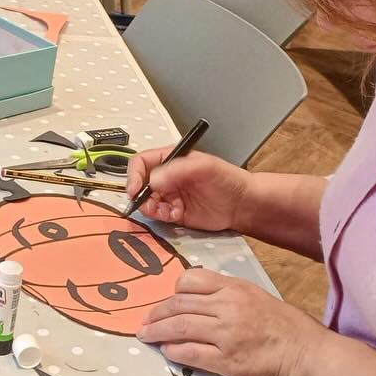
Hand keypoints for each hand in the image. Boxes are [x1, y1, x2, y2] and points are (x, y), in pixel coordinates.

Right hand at [124, 149, 250, 231]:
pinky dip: (161, 217)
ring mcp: (170, 195)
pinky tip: (174, 215)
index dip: (134, 175)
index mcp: (170, 159)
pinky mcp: (174, 212)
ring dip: (150, 208)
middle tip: (148, 203)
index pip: (141, 162)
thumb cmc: (228, 179)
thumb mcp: (204, 167)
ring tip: (164, 210)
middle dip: (140, 195)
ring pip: (147, 202)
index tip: (134, 188)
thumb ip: (177, 170)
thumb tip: (153, 180)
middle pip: (140, 184)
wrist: (241, 204)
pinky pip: (158, 216)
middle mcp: (167, 176)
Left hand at [137, 268, 321, 375]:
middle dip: (156, 314)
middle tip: (144, 322)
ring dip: (157, 332)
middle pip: (179, 305)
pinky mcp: (226, 361)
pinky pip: (190, 353)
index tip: (167, 302)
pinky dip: (174, 351)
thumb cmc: (286, 327)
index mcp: (235, 289)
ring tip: (146, 337)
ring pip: (179, 327)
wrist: (306, 354)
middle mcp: (228, 307)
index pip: (192, 280)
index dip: (173, 292)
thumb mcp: (257, 297)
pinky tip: (166, 351)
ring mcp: (226, 334)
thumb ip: (229, 296)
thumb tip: (198, 302)